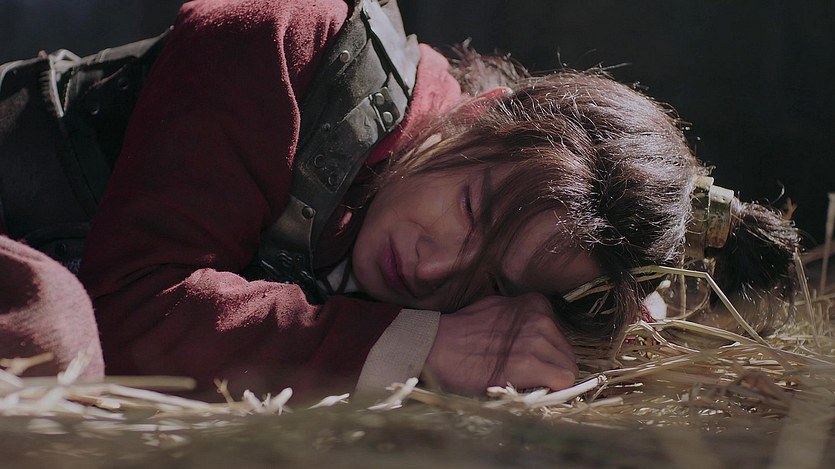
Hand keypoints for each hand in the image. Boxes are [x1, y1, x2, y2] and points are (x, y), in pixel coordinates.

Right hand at [424, 293, 577, 393]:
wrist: (437, 345)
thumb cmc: (462, 330)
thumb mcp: (497, 308)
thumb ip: (523, 319)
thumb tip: (539, 335)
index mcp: (535, 304)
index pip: (561, 335)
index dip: (549, 352)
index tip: (533, 360)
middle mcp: (540, 319)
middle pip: (567, 353)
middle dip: (552, 367)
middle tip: (528, 375)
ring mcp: (536, 340)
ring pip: (568, 369)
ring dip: (549, 379)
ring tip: (522, 381)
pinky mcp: (529, 364)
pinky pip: (561, 381)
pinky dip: (550, 390)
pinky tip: (528, 388)